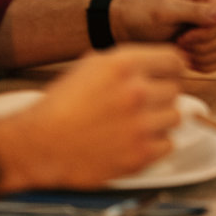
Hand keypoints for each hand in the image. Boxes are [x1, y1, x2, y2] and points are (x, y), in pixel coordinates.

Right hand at [0, 45, 184, 191]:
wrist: (39, 144)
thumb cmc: (61, 105)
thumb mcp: (91, 65)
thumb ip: (128, 62)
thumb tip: (160, 64)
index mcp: (124, 64)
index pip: (174, 60)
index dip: (170, 68)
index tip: (167, 76)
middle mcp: (136, 92)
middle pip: (176, 89)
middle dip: (160, 95)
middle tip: (140, 104)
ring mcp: (140, 125)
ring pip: (175, 117)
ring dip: (159, 120)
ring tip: (134, 124)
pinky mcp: (139, 155)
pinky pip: (168, 145)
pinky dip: (154, 145)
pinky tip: (133, 141)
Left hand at [115, 0, 215, 71]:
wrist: (131, 30)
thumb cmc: (142, 15)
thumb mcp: (165, 10)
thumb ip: (194, 11)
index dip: (206, 33)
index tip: (185, 36)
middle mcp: (214, 5)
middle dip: (203, 46)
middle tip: (181, 43)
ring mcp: (214, 25)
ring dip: (204, 57)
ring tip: (182, 50)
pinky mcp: (212, 42)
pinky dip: (206, 64)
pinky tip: (188, 58)